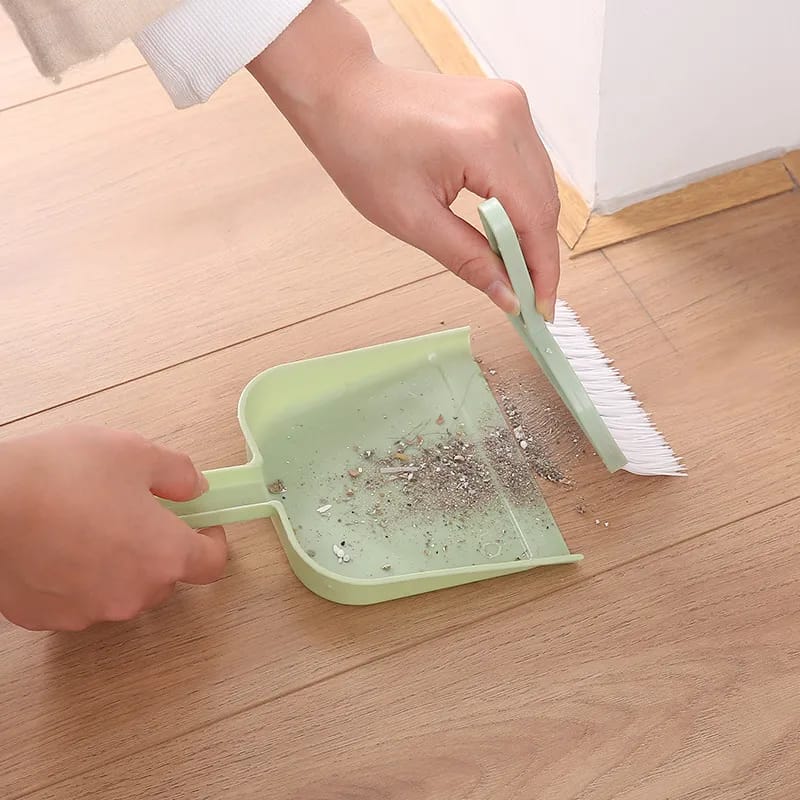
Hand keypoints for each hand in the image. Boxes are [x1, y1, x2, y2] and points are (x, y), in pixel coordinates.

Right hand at [0, 426, 226, 631]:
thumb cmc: (59, 476)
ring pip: (121, 589)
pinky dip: (78, 576)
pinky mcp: (49, 618)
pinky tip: (58, 544)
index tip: (204, 523)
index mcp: (164, 555)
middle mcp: (132, 594)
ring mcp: (89, 612)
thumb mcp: (134, 453)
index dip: (213, 540)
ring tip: (89, 523)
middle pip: (165, 577)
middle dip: (159, 546)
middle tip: (137, 512)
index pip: (212, 563)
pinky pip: (79, 598)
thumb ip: (178, 473)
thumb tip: (195, 488)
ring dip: (118, 563)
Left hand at [249, 0, 560, 320]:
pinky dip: (520, 199)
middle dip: (538, 254)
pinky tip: (504, 227)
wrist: (346, 98)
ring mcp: (510, 105)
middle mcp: (508, 116)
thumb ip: (467, 259)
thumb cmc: (364, 151)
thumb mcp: (412, 219)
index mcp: (485, 142)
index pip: (535, 218)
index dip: (542, 269)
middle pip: (545, 202)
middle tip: (524, 296)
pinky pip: (528, 164)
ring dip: (531, 228)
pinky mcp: (505, 105)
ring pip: (542, 184)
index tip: (541, 307)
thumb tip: (507, 295)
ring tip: (512, 268)